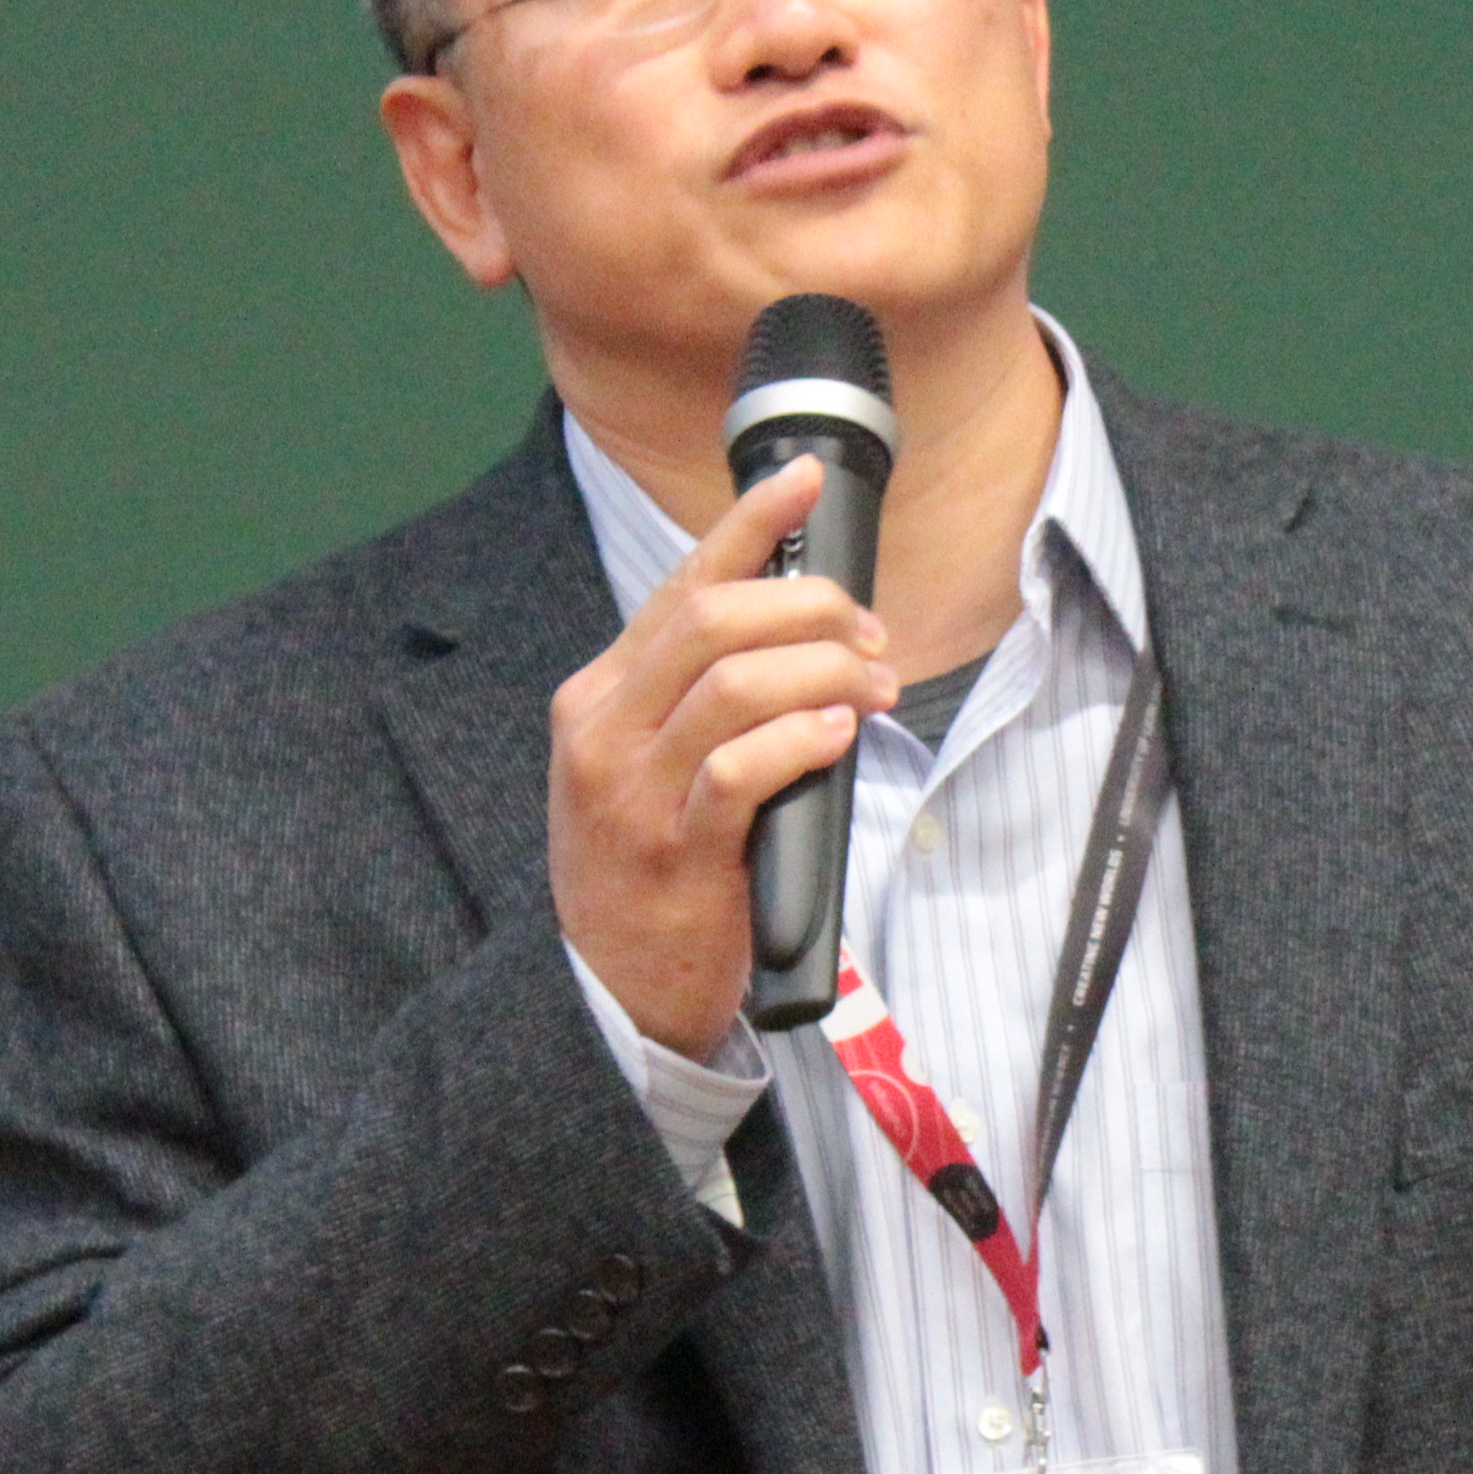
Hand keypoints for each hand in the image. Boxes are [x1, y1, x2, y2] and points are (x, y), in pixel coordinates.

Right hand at [549, 455, 891, 1059]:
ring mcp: (633, 792)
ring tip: (872, 689)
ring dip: (823, 670)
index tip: (808, 479)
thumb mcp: (647, 767)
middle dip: (811, 608)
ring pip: (734, 683)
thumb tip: (798, 627)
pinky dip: (800, 738)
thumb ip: (698, 698)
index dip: (750, 524)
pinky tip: (836, 735)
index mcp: (599, 695)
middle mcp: (604, 730)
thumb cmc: (650, 870)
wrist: (607, 994)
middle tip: (870, 635)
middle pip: (713, 619)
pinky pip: (742, 769)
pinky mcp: (677, 853)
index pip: (680, 584)